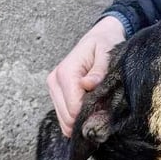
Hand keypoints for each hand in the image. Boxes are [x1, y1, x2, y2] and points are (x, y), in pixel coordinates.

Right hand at [46, 16, 125, 136]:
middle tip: (105, 112)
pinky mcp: (56, 95)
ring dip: (82, 121)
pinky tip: (90, 111)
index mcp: (65, 72)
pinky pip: (64, 118)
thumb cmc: (105, 45)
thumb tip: (88, 84)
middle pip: (67, 118)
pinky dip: (78, 120)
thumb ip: (99, 71)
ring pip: (64, 121)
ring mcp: (53, 89)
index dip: (91, 115)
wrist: (99, 38)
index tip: (107, 111)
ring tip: (98, 110)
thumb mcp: (107, 53)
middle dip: (87, 120)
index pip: (73, 109)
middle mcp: (54, 81)